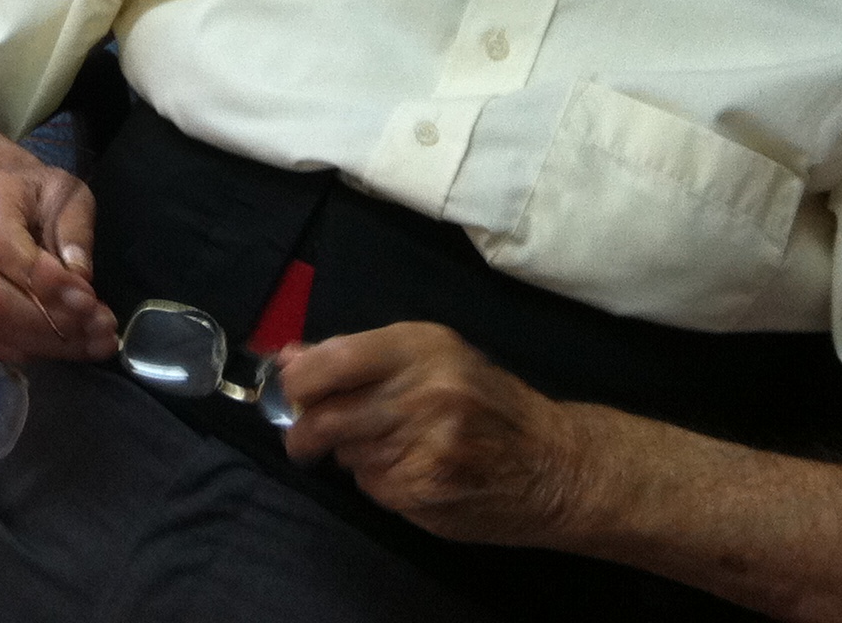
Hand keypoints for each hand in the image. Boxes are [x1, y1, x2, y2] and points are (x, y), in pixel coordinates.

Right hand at [0, 129, 117, 364]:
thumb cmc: (30, 189)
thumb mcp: (65, 191)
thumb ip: (75, 230)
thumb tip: (81, 279)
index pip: (7, 253)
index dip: (50, 284)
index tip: (92, 300)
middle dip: (54, 324)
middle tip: (101, 329)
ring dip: (49, 343)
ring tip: (94, 343)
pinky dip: (30, 350)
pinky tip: (65, 347)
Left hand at [275, 323, 593, 547]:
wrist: (553, 466)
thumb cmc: (487, 401)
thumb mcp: (432, 358)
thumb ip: (360, 356)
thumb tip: (288, 358)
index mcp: (422, 348)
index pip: (333, 361)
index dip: (298, 380)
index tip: (291, 390)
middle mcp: (424, 393)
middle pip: (327, 415)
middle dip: (303, 430)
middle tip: (303, 437)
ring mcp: (425, 448)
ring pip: (346, 453)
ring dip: (350, 452)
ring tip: (386, 445)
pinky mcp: (425, 493)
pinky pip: (371, 485)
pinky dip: (376, 479)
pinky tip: (409, 470)